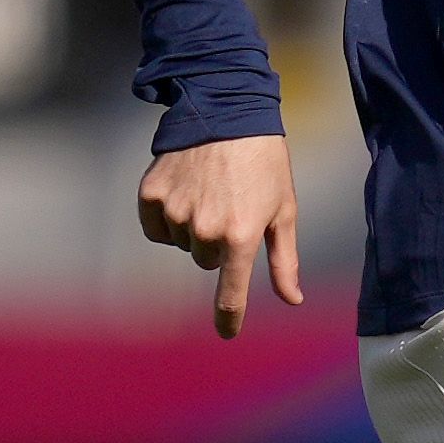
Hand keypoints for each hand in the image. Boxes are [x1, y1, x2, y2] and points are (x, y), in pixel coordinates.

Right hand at [137, 130, 300, 337]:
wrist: (225, 110)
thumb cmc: (264, 161)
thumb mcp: (283, 209)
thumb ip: (284, 259)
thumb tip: (292, 299)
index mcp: (241, 235)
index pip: (229, 293)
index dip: (228, 316)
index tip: (227, 332)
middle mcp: (205, 229)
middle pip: (205, 261)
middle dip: (217, 242)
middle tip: (230, 204)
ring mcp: (175, 212)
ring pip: (180, 243)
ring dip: (192, 227)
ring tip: (209, 190)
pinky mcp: (151, 195)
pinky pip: (155, 227)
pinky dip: (166, 216)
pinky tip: (184, 189)